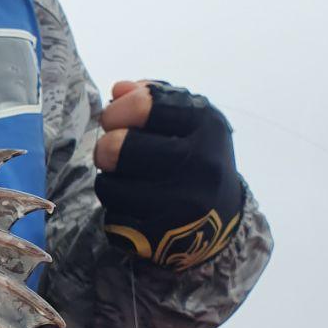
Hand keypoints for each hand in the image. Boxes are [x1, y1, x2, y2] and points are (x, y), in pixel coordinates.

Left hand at [93, 80, 243, 271]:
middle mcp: (201, 164)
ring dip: (108, 181)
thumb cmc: (194, 156)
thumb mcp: (188, 119)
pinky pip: (113, 219)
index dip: (117, 111)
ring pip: (107, 186)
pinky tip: (134, 208)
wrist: (222, 219)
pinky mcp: (166, 237)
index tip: (114, 119)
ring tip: (126, 180)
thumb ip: (153, 97)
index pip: (143, 105)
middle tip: (110, 152)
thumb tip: (119, 90)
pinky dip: (116, 212)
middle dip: (104, 148)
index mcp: (207, 125)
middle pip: (115, 148)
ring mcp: (184, 204)